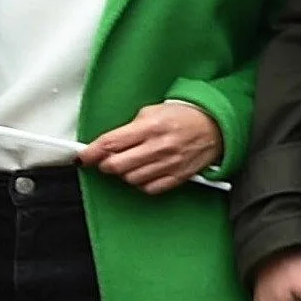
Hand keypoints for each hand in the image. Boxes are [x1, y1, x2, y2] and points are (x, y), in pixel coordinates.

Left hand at [79, 99, 221, 193]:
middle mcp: (159, 146)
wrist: (217, 125)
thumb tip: (108, 144)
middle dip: (107, 164)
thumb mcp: (153, 112)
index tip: (83, 157)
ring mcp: (169, 163)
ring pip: (131, 179)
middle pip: (116, 166)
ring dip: (126, 173)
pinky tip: (146, 172)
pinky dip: (143, 183)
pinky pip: (150, 188)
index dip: (91, 153)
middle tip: (108, 160)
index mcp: (150, 127)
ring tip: (132, 163)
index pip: (110, 143)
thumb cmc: (185, 116)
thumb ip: (129, 128)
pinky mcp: (178, 176)